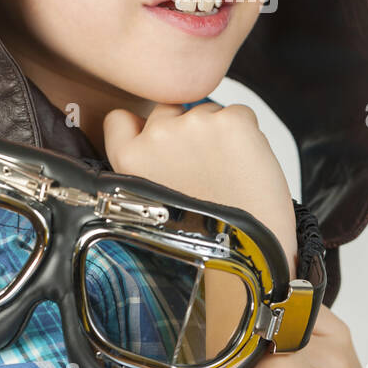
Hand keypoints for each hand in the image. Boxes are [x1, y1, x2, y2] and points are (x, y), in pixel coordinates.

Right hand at [103, 102, 297, 270]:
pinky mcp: (232, 122)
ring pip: (207, 110)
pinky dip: (247, 135)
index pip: (120, 119)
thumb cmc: (204, 239)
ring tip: (228, 174)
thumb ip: (149, 166)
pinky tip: (246, 167)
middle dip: (185, 131)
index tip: (158, 143)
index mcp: (130, 160)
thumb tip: (164, 139)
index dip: (142, 127)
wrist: (246, 257)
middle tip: (203, 168)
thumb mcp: (153, 203)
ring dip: (218, 133)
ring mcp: (194, 125)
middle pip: (168, 110)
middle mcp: (157, 137)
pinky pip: (240, 114)